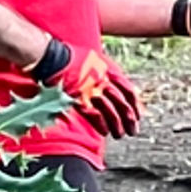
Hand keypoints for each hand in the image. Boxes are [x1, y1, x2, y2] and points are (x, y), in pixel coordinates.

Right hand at [30, 35, 145, 138]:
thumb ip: (108, 73)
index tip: (138, 115)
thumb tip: (118, 87)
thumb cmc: (70, 59)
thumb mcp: (96, 60)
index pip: (129, 90)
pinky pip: (96, 115)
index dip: (135, 106)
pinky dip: (102, 125)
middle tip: (133, 130)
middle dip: (130, 119)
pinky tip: (105, 132)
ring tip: (119, 135)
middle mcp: (104, 80)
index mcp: (109, 71)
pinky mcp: (79, 98)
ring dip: (118, 126)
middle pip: (123, 103)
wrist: (51, 57)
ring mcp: (92, 89)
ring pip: (111, 112)